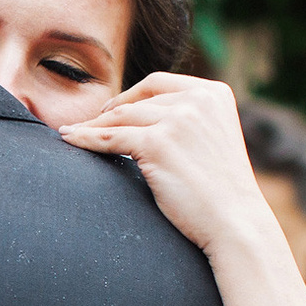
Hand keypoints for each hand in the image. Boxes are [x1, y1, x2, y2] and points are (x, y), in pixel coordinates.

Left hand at [59, 73, 279, 258]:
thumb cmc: (221, 191)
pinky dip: (85, 139)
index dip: (130, 95)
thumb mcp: (212, 139)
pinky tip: (70, 140)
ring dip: (92, 126)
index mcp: (214, 93)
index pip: (159, 83)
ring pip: (119, 118)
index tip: (111, 108)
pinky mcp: (156, 143)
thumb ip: (188, 119)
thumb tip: (141, 112)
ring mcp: (177, 119)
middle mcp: (198, 99)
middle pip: (136, 101)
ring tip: (73, 134)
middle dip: (108, 113)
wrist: (235, 223)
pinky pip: (109, 137)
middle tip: (86, 125)